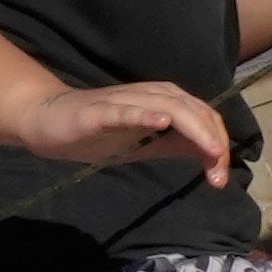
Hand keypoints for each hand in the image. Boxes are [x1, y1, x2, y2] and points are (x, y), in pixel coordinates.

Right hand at [13, 77, 240, 182]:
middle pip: (194, 111)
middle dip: (213, 142)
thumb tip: (213, 155)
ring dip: (194, 129)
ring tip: (212, 151)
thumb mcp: (145, 144)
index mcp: (165, 101)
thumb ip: (176, 145)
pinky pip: (126, 111)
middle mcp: (151, 95)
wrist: (50, 121)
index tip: (221, 177)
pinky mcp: (100, 111)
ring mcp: (125, 101)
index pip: (204, 117)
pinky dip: (146, 115)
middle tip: (220, 175)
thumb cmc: (100, 132)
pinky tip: (162, 122)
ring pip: (170, 108)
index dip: (219, 143)